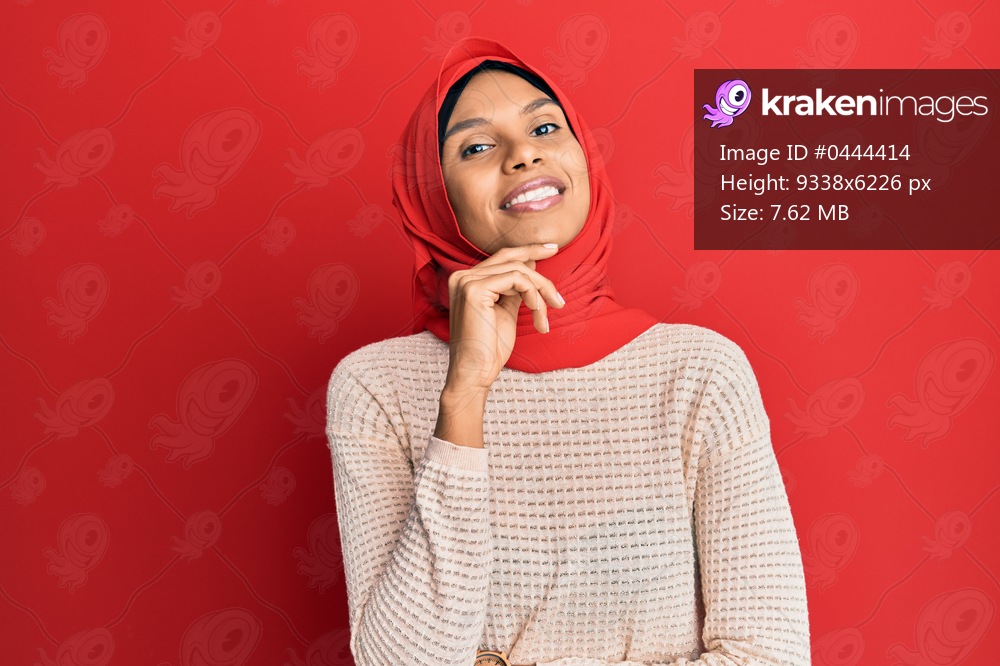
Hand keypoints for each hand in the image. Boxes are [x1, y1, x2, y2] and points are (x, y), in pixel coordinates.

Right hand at [443, 243, 564, 395]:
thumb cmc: (490, 348)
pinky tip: (538, 314)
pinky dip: (533, 295)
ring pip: (518, 270)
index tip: (553, 249)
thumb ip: (515, 289)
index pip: (502, 257)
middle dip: (541, 272)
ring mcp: (466, 280)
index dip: (529, 250)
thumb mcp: (506, 311)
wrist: (476, 372)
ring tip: (547, 317)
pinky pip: (517, 279)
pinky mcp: (474, 289)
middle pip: (512, 259)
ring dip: (540, 292)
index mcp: (466, 280)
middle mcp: (462, 276)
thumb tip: (532, 265)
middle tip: (559, 294)